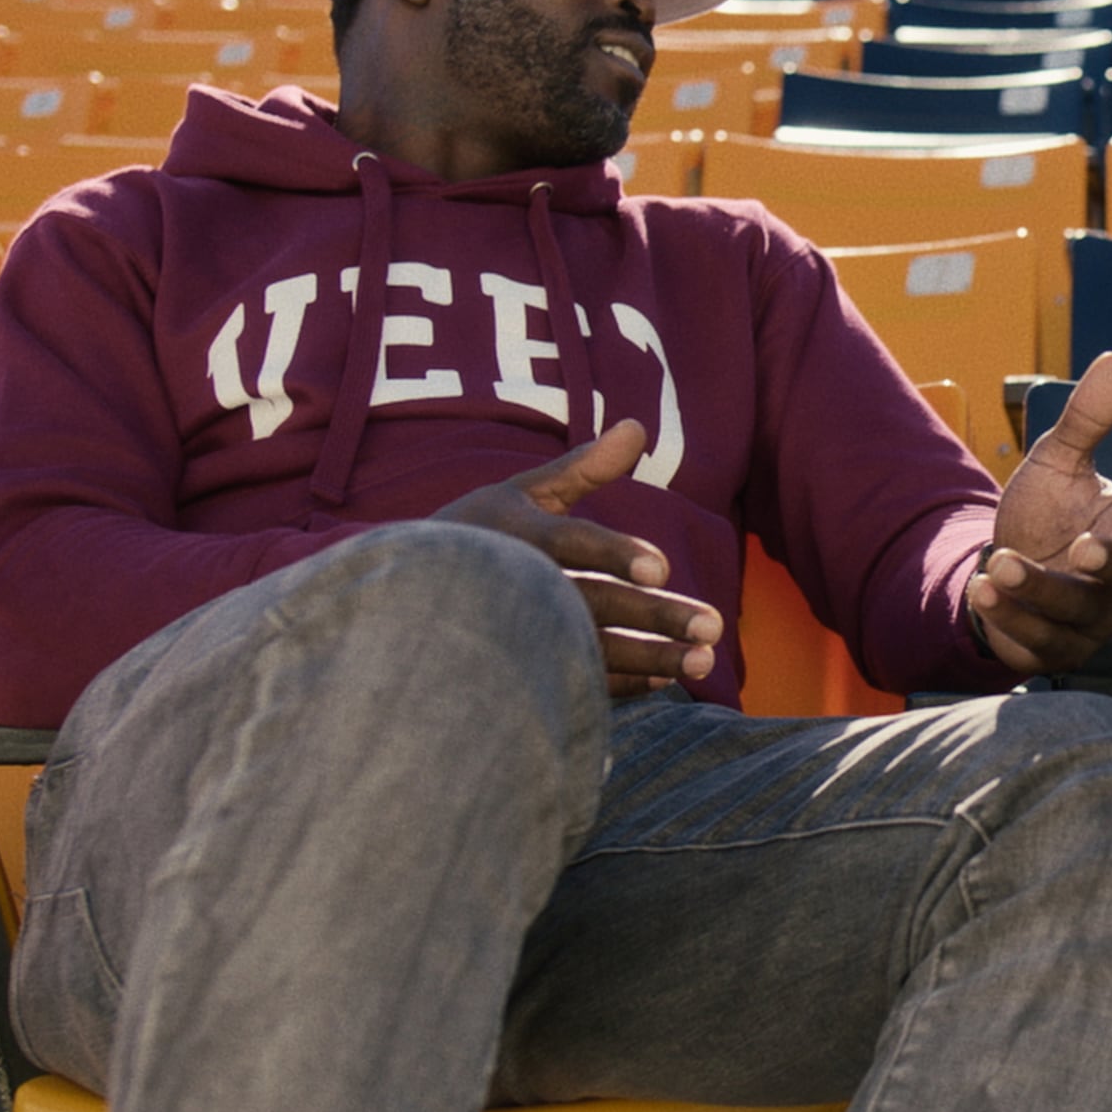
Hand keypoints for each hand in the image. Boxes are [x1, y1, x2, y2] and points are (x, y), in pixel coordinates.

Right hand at [431, 420, 722, 696]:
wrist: (397, 602)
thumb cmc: (472, 536)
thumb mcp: (518, 494)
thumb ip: (581, 468)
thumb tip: (639, 425)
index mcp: (514, 536)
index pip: (569, 544)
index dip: (612, 554)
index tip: (660, 568)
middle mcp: (514, 588)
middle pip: (591, 604)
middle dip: (653, 616)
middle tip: (713, 624)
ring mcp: (513, 637)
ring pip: (588, 652)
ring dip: (649, 658)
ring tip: (704, 660)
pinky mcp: (516, 674)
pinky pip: (572, 684)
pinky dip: (619, 685)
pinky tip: (665, 678)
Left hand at [977, 351, 1111, 675]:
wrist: (1003, 568)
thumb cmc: (1047, 514)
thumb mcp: (1060, 462)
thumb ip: (1087, 420)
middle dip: (1108, 563)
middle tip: (1083, 546)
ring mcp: (1090, 620)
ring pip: (1075, 612)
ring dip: (1038, 589)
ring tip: (999, 564)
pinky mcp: (1053, 649)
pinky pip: (1039, 642)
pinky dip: (1009, 618)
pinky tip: (981, 590)